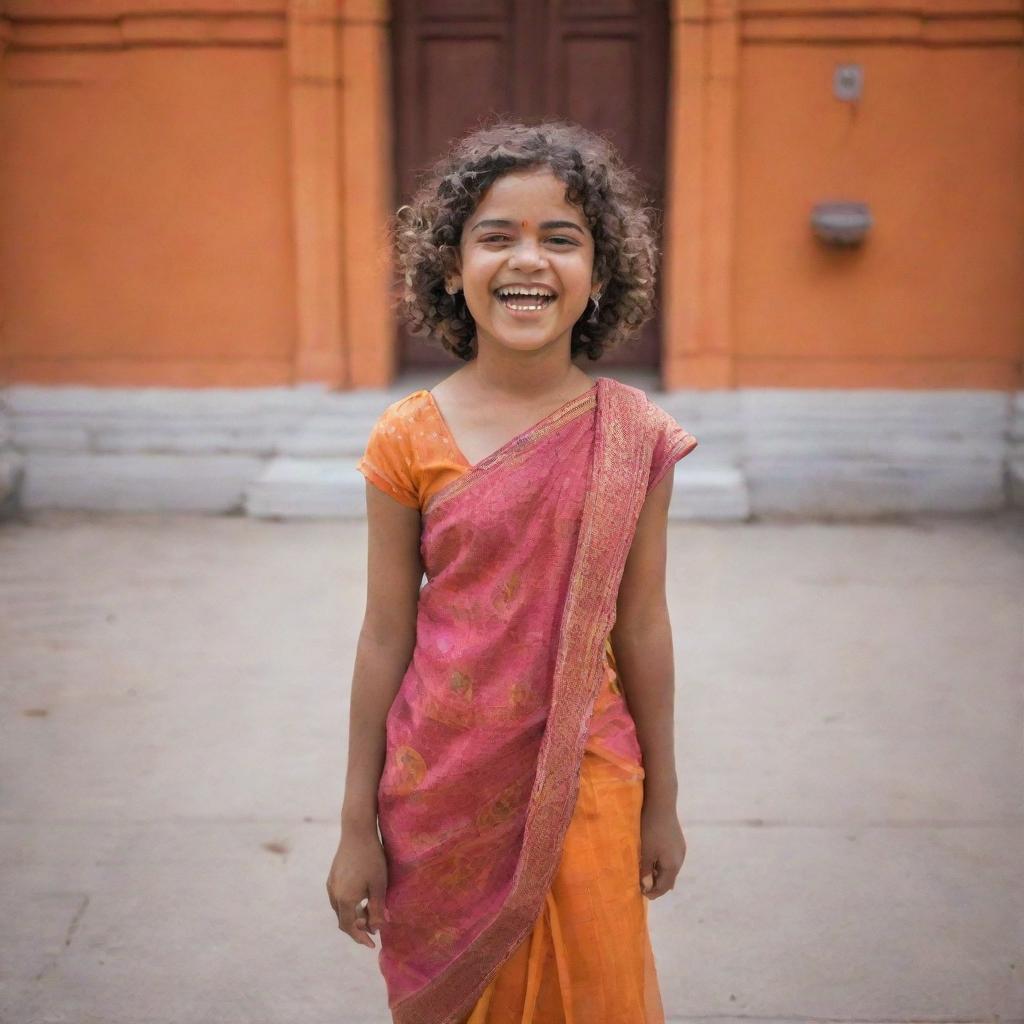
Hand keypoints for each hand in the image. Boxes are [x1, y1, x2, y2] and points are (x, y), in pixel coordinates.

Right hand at [326, 829, 389, 947]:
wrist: (357, 833)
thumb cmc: (372, 859)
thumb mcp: (379, 886)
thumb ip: (377, 909)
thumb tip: (377, 929)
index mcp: (345, 900)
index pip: (350, 928)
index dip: (361, 938)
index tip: (372, 945)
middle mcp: (334, 895)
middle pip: (344, 921)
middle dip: (358, 929)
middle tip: (374, 929)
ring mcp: (331, 885)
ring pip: (340, 910)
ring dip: (354, 917)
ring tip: (370, 914)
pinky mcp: (332, 877)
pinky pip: (338, 898)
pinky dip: (349, 905)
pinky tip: (361, 899)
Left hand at [639, 802, 685, 898]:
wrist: (661, 804)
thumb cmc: (650, 829)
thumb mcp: (645, 852)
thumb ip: (646, 871)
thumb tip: (646, 887)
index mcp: (673, 865)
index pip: (664, 887)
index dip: (652, 893)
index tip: (641, 893)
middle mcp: (680, 859)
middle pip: (669, 879)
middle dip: (656, 883)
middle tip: (642, 884)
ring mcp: (681, 849)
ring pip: (670, 868)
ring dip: (659, 873)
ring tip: (646, 872)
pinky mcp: (678, 841)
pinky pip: (671, 859)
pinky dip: (662, 863)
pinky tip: (653, 858)